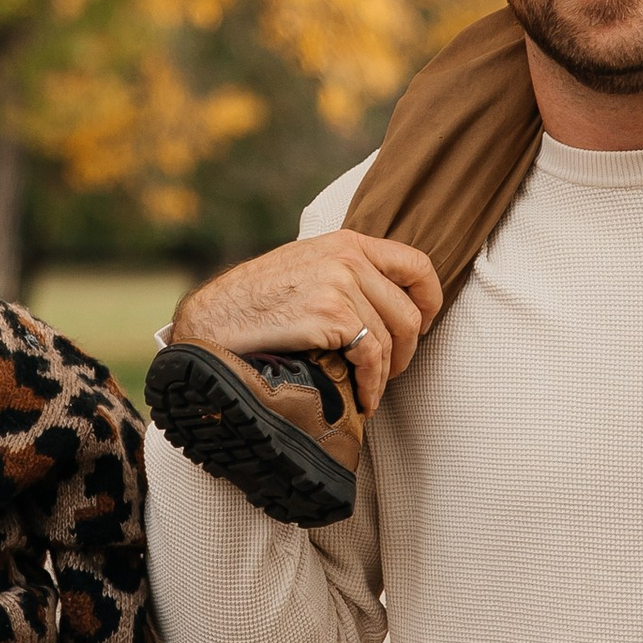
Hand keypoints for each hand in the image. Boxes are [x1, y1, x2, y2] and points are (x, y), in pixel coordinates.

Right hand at [171, 229, 442, 415]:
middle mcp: (348, 256)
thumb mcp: (304, 269)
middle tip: (389, 372)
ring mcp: (340, 283)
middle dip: (407, 350)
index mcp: (346, 242)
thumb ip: (343, 273)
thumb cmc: (253, 303)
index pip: (416, 264)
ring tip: (370, 390)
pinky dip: (374, 385)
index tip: (424, 326)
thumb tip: (384, 304)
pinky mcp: (331, 314)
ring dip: (386, 374)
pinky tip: (364, 399)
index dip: (430, 300)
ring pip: (393, 339)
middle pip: (410, 311)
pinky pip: (373, 357)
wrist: (212, 320)